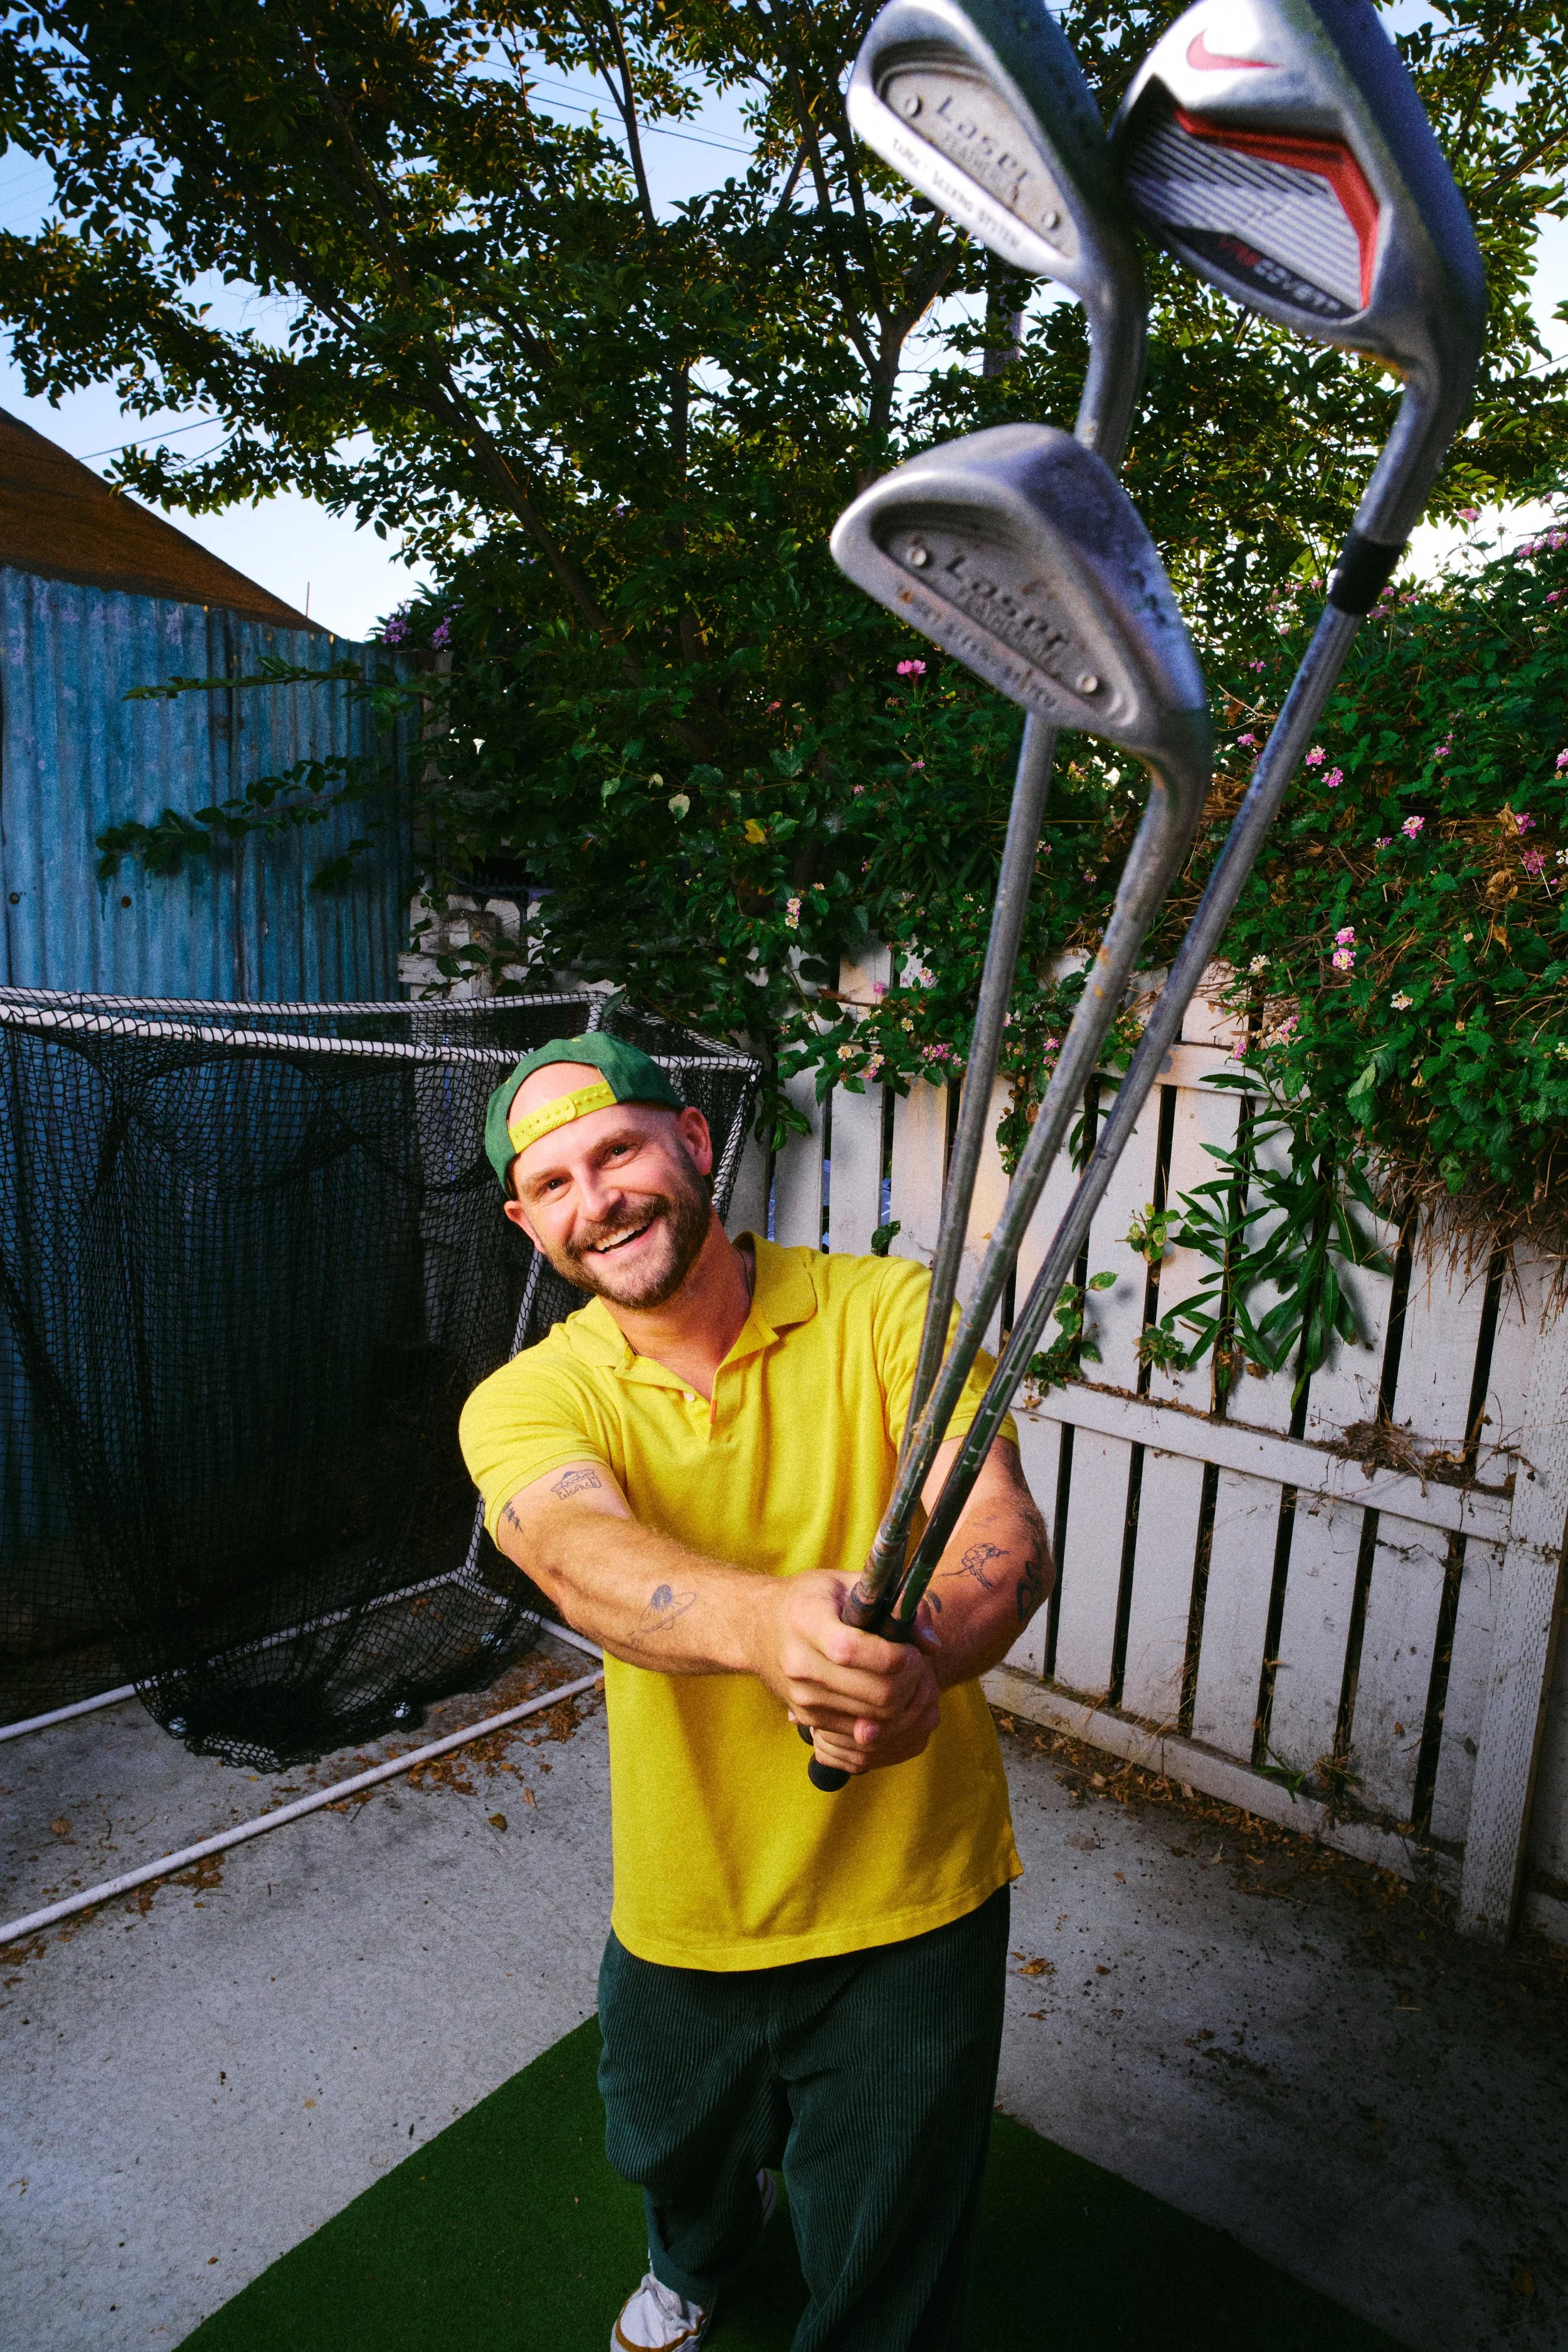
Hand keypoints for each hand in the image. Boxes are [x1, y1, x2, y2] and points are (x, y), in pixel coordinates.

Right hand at [756, 1573, 942, 1777]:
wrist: (756, 1628)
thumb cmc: (809, 1600)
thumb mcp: (846, 1583)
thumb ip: (895, 1604)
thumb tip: (932, 1645)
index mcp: (805, 1621)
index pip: (854, 1651)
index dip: (896, 1656)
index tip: (911, 1649)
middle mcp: (799, 1664)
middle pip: (876, 1694)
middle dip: (911, 1683)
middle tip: (918, 1666)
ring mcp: (802, 1698)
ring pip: (876, 1720)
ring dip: (905, 1705)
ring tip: (907, 1681)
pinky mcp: (808, 1719)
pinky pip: (861, 1735)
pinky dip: (886, 1722)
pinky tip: (889, 1697)